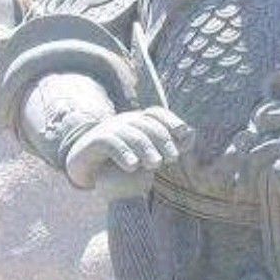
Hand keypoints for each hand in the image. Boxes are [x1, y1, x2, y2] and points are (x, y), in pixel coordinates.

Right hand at [65, 107, 193, 189]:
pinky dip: (124, 153)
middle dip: (163, 140)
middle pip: (146, 124)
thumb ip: (169, 144)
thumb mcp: (148, 152)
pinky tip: (133, 166)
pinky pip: (111, 143)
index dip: (171, 120)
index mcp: (137, 121)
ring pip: (131, 134)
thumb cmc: (123, 160)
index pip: (156, 113)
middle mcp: (124, 121)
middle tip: (172, 159)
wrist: (88, 166)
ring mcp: (109, 129)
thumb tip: (191, 134)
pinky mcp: (95, 142)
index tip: (183, 133)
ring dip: (146, 149)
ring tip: (155, 165)